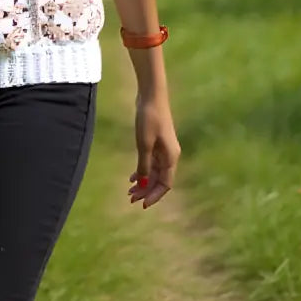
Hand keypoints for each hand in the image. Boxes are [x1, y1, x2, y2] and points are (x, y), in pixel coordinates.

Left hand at [129, 94, 179, 208]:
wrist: (152, 95)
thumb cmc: (149, 118)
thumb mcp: (144, 144)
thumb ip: (144, 165)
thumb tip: (143, 185)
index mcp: (171, 158)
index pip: (165, 184)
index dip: (154, 196)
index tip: (142, 205)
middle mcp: (170, 156)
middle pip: (159, 180)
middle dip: (146, 191)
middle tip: (130, 199)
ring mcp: (163, 149)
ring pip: (154, 172)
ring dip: (143, 182)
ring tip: (129, 191)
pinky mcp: (156, 142)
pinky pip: (151, 162)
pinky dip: (142, 170)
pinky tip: (133, 177)